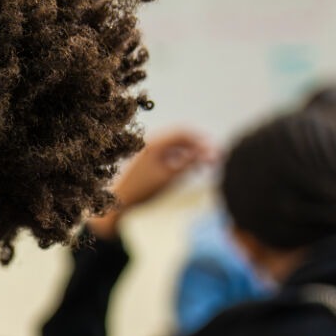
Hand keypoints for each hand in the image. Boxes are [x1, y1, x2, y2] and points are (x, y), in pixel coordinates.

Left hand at [89, 129, 215, 240]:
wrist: (119, 202)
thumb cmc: (143, 190)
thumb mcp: (170, 177)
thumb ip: (190, 163)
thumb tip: (209, 153)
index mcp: (155, 144)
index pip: (184, 133)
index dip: (202, 140)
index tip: (215, 149)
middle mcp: (151, 144)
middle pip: (181, 139)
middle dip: (199, 147)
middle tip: (214, 158)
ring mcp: (148, 152)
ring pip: (176, 148)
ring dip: (191, 154)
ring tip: (205, 166)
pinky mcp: (148, 161)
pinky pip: (169, 155)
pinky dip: (182, 160)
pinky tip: (191, 170)